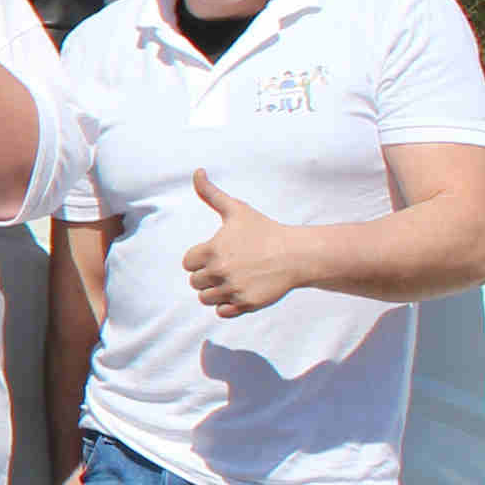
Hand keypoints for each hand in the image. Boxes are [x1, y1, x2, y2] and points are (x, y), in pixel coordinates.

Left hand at [182, 168, 311, 314]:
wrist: (297, 254)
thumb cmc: (265, 230)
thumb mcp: (236, 209)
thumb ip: (211, 193)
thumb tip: (197, 171)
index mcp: (210, 250)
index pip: (188, 263)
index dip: (201, 258)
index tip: (219, 253)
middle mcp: (218, 272)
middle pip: (195, 282)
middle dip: (208, 275)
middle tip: (231, 266)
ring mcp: (232, 289)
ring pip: (205, 299)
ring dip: (216, 291)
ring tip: (235, 278)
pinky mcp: (245, 304)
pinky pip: (221, 312)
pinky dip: (228, 305)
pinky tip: (241, 290)